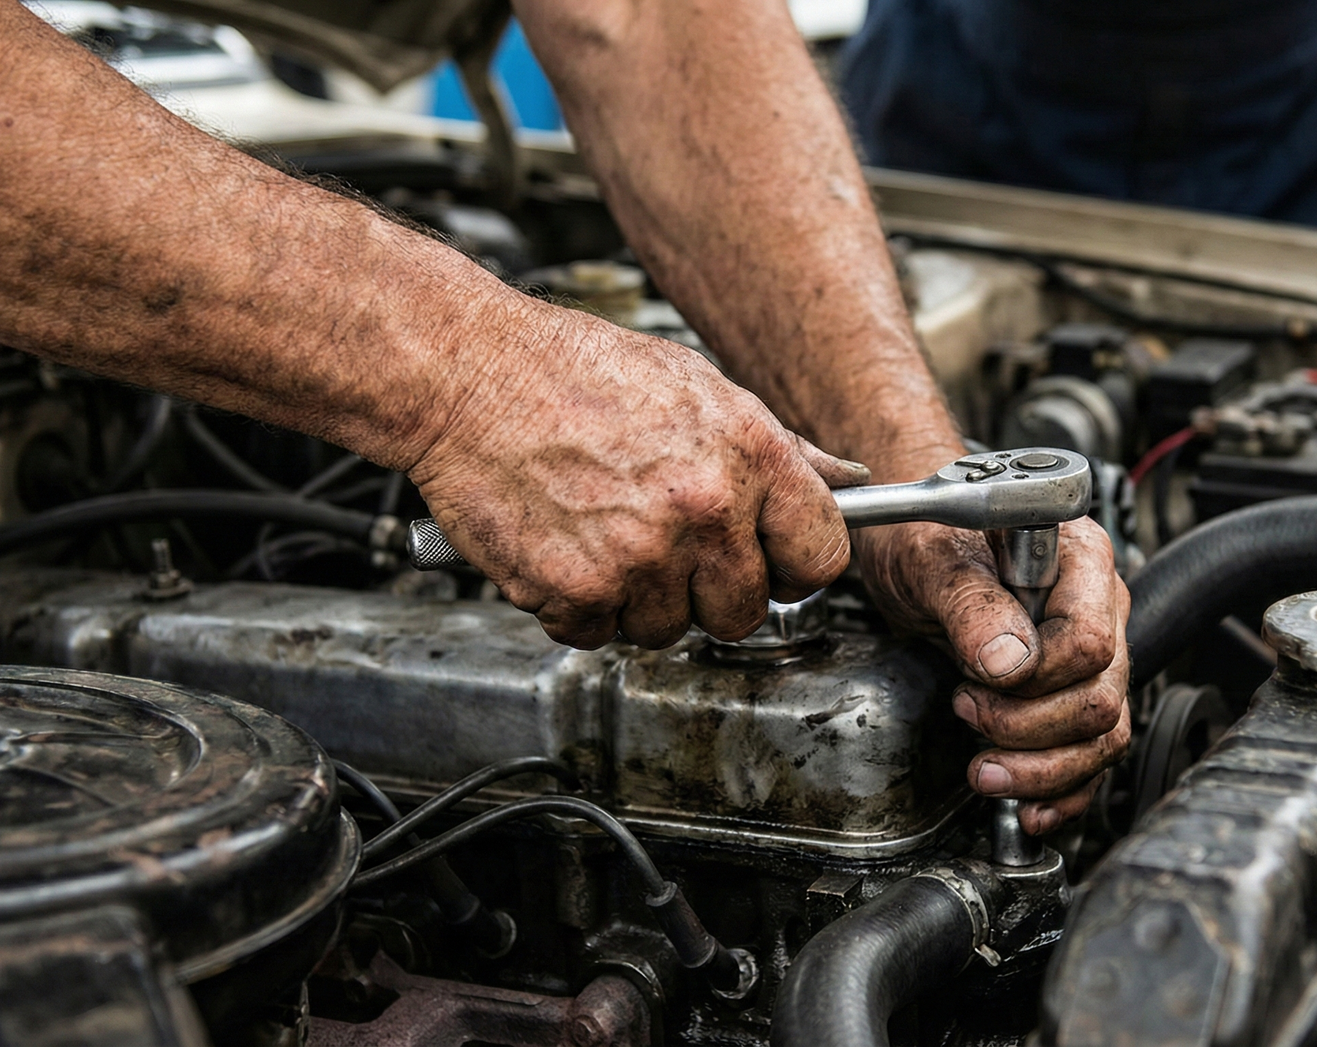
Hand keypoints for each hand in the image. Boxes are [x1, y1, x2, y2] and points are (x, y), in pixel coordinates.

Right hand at [408, 298, 867, 649]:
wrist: (469, 374)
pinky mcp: (578, 591)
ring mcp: (641, 557)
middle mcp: (703, 510)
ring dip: (639, 599)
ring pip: (669, 629)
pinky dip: (579, 605)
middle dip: (711, 590)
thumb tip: (847, 481)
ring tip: (606, 532)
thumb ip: (779, 448)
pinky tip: (567, 546)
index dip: (797, 566)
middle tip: (669, 546)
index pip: (822, 555)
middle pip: (746, 610)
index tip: (775, 565)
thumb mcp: (701, 387)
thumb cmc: (575, 372)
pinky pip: (599, 634)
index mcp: (749, 454)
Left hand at [856, 516, 1130, 834]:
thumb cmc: (924, 534)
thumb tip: (1006, 661)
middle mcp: (1099, 605)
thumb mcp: (930, 559)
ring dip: (1043, 770)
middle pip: (1100, 698)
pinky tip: (1029, 807)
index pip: (1089, 642)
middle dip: (1029, 728)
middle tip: (967, 711)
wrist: (913, 540)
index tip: (976, 679)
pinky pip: (1093, 755)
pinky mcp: (1073, 690)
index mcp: (1078, 559)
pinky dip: (1063, 790)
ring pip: (1104, 736)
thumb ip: (969, 603)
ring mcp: (1093, 653)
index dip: (1035, 677)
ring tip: (984, 772)